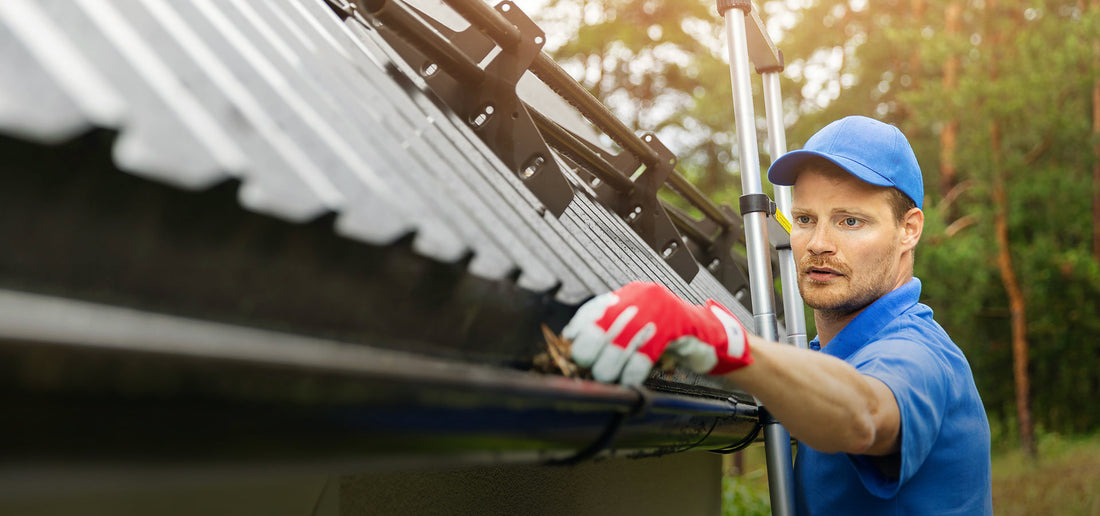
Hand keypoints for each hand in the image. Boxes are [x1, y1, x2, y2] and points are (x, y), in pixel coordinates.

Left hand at [562, 282, 752, 384]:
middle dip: (591, 350)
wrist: (710, 337)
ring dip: (610, 364)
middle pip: (605, 324)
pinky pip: (645, 353)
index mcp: (632, 294)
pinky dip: (632, 370)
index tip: (569, 344)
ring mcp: (660, 310)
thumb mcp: (639, 327)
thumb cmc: (670, 336)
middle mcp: (643, 297)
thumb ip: (613, 329)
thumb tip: (575, 341)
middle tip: (585, 366)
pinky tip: (628, 379)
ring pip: (622, 341)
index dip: (580, 328)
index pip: (595, 307)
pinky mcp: (675, 327)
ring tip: (605, 376)